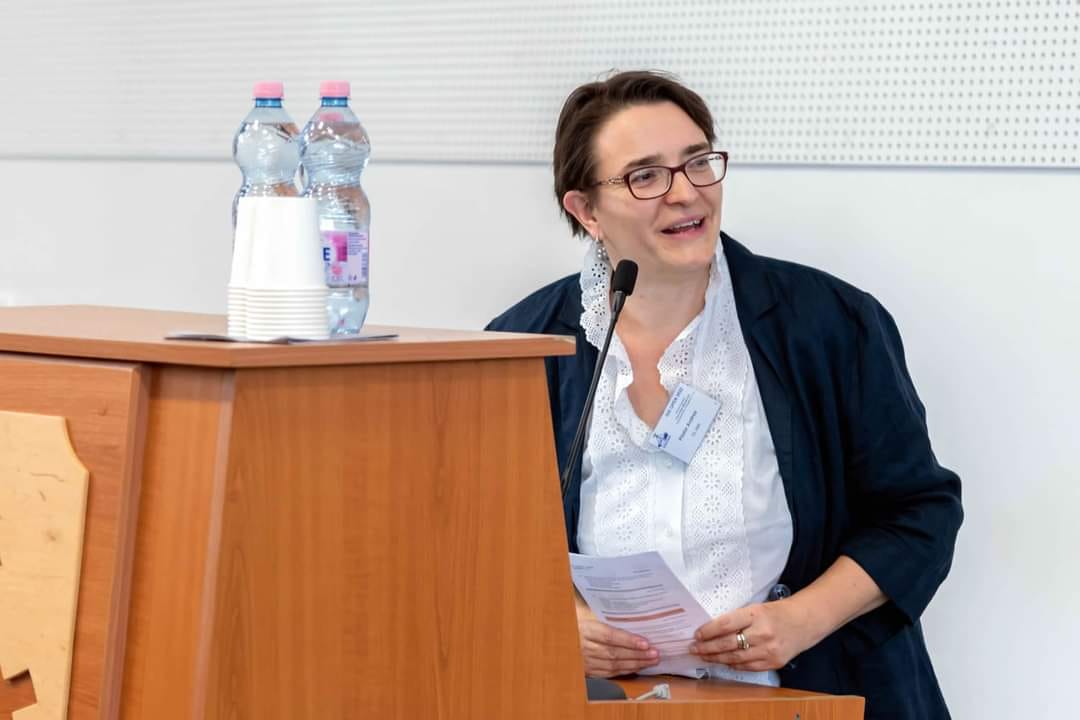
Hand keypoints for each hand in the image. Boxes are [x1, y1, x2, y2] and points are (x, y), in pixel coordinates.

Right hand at [576, 602, 659, 677]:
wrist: (559, 637)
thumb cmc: (574, 623)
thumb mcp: (584, 613)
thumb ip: (604, 616)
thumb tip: (631, 615)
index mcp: (584, 629)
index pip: (610, 636)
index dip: (628, 640)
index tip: (645, 643)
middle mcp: (584, 647)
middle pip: (614, 653)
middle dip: (637, 654)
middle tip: (655, 653)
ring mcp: (585, 662)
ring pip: (613, 666)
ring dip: (635, 664)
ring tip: (651, 661)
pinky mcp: (587, 671)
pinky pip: (609, 673)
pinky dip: (625, 671)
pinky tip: (637, 667)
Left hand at [689, 599, 820, 671]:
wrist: (806, 621)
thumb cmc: (778, 612)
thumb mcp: (757, 608)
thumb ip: (738, 618)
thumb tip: (712, 628)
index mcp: (756, 614)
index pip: (726, 624)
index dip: (708, 631)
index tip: (696, 634)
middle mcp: (762, 633)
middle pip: (728, 644)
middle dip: (707, 648)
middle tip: (694, 648)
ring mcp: (769, 650)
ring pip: (735, 658)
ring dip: (716, 658)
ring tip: (704, 656)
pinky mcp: (774, 662)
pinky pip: (748, 667)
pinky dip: (733, 665)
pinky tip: (724, 662)